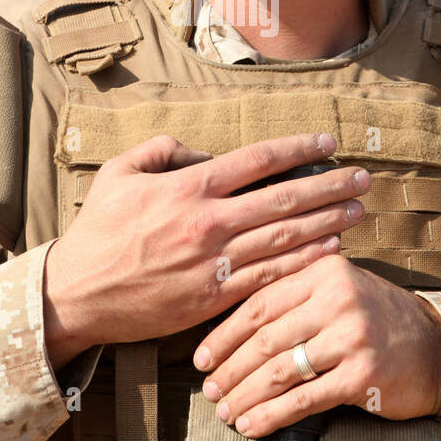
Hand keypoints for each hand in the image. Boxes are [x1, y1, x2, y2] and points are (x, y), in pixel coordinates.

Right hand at [42, 132, 369, 366]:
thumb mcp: (119, 173)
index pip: (258, 160)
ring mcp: (214, 262)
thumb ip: (162, 149)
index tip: (327, 143)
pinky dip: (303, 262)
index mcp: (187, 187)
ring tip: (357, 210)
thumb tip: (202, 151)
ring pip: (285, 238)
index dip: (298, 149)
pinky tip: (329, 251)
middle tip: (363, 177)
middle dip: (330, 186)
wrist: (78, 294)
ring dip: (328, 222)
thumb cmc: (97, 231)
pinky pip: (270, 277)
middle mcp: (208, 223)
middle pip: (284, 199)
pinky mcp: (214, 297)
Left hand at [193, 254, 440, 437]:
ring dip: (246, 395)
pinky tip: (253, 424)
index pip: (260, 303)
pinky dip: (272, 415)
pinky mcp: (362, 373)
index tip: (202, 357)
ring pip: (280, 369)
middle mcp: (337, 299)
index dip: (225, 334)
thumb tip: (231, 328)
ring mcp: (351, 336)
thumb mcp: (338, 290)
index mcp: (324, 272)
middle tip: (211, 388)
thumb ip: (294, 297)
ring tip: (227, 410)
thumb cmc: (376, 318)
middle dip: (230, 369)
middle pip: (265, 338)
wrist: (434, 346)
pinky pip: (304, 398)